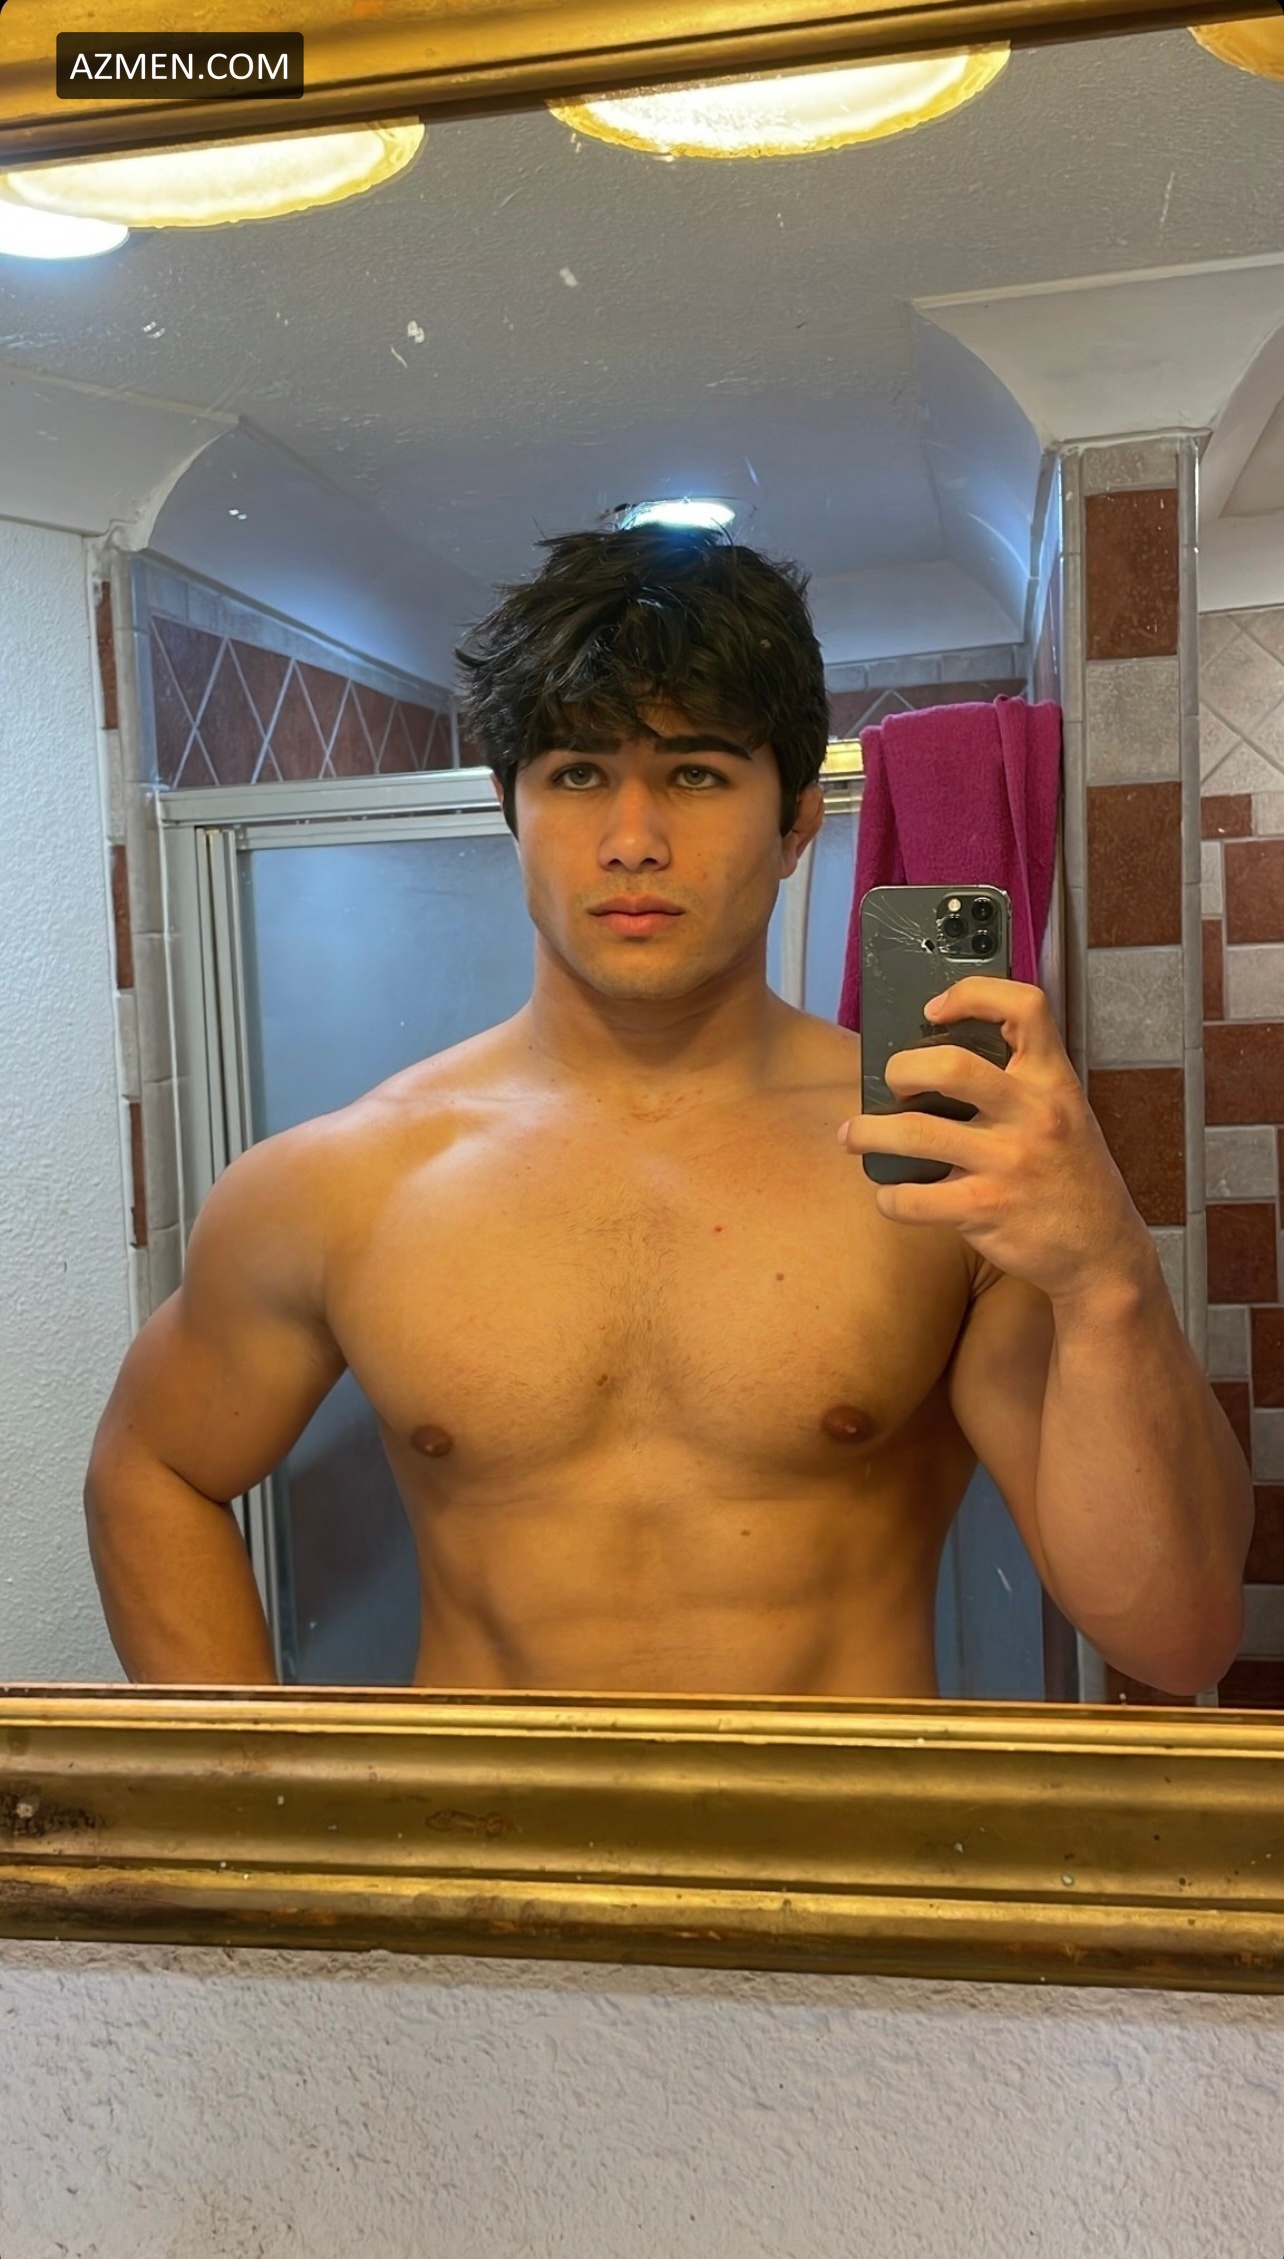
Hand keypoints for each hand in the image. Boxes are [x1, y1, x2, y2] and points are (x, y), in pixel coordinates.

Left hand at [837, 977, 1153, 1306]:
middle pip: (951, 1065)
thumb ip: (1018, 1083)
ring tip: (854, 1135)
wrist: (1102, 1251)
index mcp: (1053, 1081)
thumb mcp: (1064, 1113)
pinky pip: (913, 1198)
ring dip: (870, 1132)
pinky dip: (889, 1198)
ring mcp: (1008, 1163)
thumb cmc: (1070, 1176)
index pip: (1024, 1007)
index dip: (972, 994)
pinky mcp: (984, 1210)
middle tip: (890, 1084)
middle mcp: (1033, 1115)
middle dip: (901, 1069)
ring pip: (915, 1133)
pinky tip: (892, 1196)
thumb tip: (936, 1060)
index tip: (934, 1009)